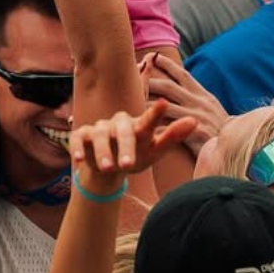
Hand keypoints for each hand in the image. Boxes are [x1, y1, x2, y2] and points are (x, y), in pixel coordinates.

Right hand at [69, 100, 196, 181]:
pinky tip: (78, 159)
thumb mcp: (155, 150)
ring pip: (99, 136)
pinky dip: (77, 148)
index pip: (148, 120)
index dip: (155, 113)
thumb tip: (196, 120)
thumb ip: (173, 136)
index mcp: (138, 126)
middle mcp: (118, 124)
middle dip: (124, 148)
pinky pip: (78, 138)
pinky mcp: (82, 135)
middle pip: (122, 131)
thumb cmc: (137, 154)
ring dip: (102, 152)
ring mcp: (99, 129)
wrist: (109, 166)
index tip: (164, 104)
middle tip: (127, 165)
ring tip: (108, 168)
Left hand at [140, 53, 229, 156]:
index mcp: (202, 94)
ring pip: (165, 106)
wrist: (239, 147)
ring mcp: (197, 117)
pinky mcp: (196, 133)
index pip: (181, 74)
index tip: (150, 56)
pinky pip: (169, 129)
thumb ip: (196, 96)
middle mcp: (199, 102)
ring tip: (129, 103)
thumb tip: (181, 84)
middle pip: (168, 86)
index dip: (165, 64)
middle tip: (130, 78)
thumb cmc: (220, 129)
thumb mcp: (211, 107)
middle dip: (148, 80)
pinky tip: (139, 128)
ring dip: (145, 104)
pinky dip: (154, 127)